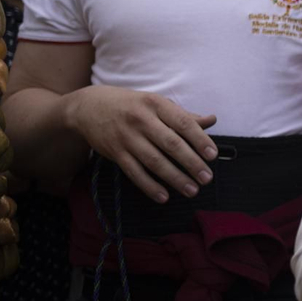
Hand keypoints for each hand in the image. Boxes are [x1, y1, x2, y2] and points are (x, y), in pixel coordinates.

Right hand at [62, 86, 217, 202]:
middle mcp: (141, 120)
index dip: (199, 139)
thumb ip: (184, 115)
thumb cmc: (132, 106)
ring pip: (154, 161)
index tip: (212, 155)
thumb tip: (212, 120)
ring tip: (192, 190)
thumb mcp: (156, 104)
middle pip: (171, 144)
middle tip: (207, 178)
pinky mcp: (115, 153)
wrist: (89, 107)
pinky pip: (134, 172)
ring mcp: (126, 137)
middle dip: (191, 163)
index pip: (183, 122)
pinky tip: (164, 196)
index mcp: (156, 104)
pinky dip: (149, 186)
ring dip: (175, 178)